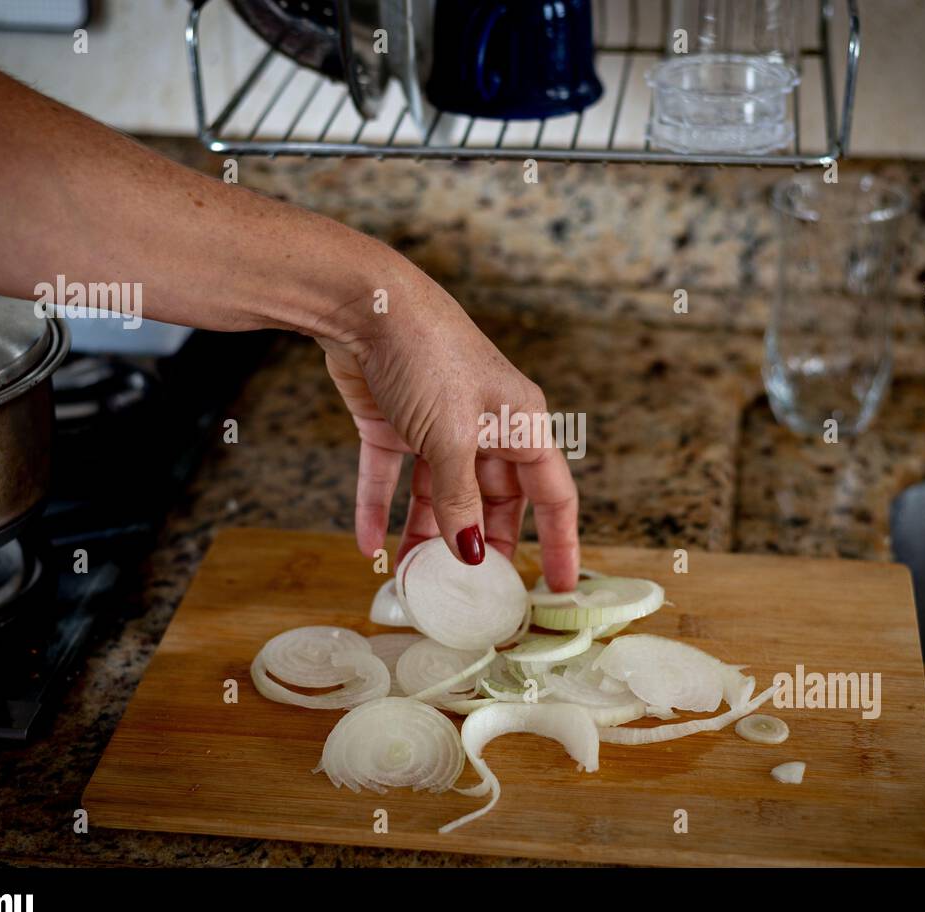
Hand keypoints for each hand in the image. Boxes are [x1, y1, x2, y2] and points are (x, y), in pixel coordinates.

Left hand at [322, 265, 580, 591]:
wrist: (364, 303)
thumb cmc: (427, 354)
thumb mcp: (451, 437)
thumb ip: (460, 501)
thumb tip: (471, 554)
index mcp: (521, 424)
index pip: (553, 494)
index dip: (561, 542)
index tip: (559, 588)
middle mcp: (486, 426)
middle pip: (492, 502)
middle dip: (479, 546)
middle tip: (470, 596)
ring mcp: (438, 425)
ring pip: (438, 496)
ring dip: (424, 536)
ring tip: (411, 580)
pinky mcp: (393, 423)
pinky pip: (391, 478)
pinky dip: (379, 509)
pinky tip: (367, 546)